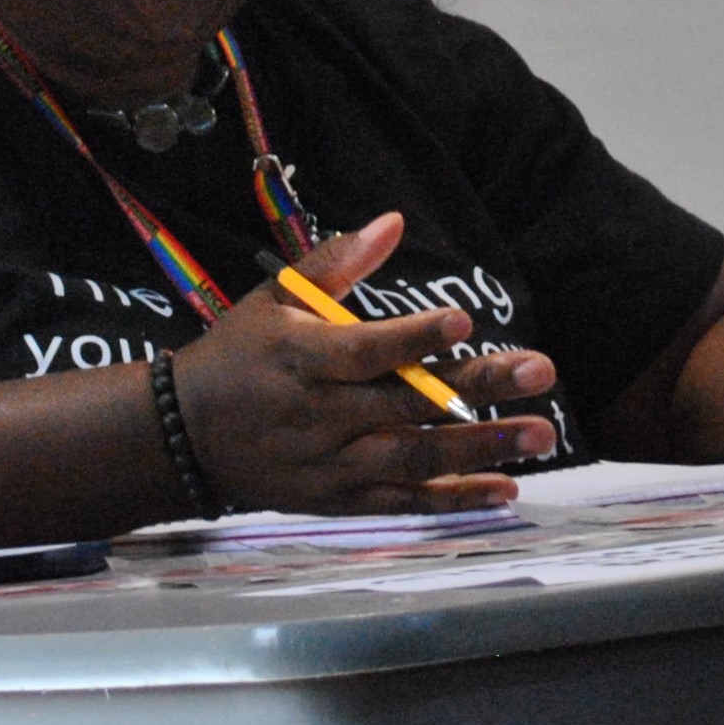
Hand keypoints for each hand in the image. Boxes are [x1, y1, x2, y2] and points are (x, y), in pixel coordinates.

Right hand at [167, 213, 558, 515]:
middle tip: (540, 372)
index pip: (366, 350)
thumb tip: (393, 221)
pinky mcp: (337, 500)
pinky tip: (504, 490)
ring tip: (541, 434)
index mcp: (302, 358)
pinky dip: (452, 500)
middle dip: (478, 388)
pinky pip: (402, 502)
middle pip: (407, 403)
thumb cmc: (236, 355)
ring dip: (482, 448)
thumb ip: (335, 263)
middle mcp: (320, 415)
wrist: (181, 437)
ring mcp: (331, 464)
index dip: (414, 338)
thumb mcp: (272, 298)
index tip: (464, 320)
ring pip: (414, 458)